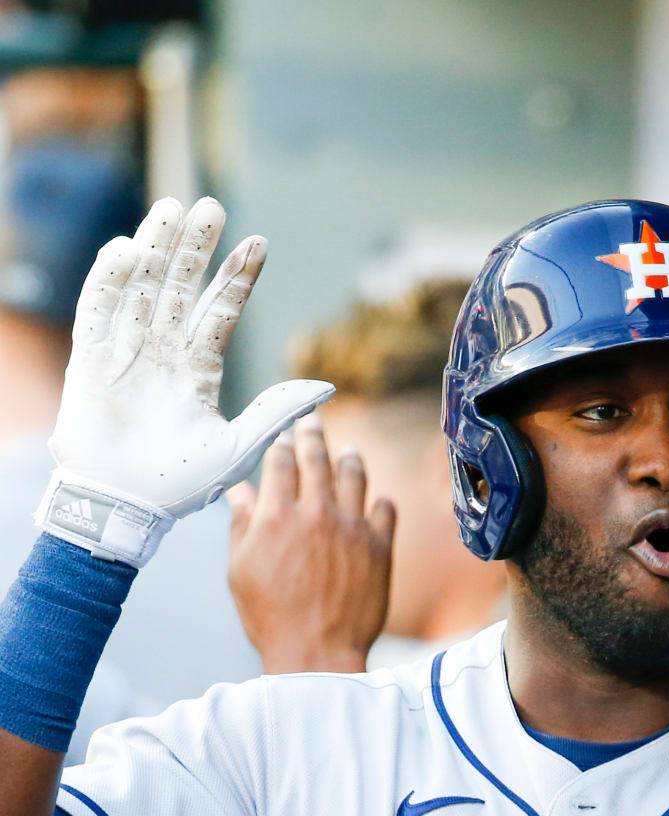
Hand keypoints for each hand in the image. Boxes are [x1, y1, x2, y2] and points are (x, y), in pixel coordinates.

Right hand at [42, 195, 332, 565]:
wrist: (127, 507)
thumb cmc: (181, 485)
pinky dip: (111, 279)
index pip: (220, 312)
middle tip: (212, 205)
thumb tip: (328, 389)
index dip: (237, 277)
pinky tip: (129, 248)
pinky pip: (98, 309)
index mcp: (197, 370)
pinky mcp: (90, 359)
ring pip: (142, 286)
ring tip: (174, 208)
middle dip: (196, 248)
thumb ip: (278, 413)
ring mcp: (125, 351)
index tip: (258, 242)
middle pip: (181, 287)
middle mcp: (163, 353)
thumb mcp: (240, 447)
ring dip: (157, 248)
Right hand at [227, 417, 395, 673]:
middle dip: (313, 434)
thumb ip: (242, 525)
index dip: (280, 443)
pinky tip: (375, 500)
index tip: (282, 433)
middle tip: (313, 420)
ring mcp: (352, 528)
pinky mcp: (380, 547)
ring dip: (350, 460)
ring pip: (355, 476)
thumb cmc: (271, 616)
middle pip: (317, 459)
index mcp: (277, 516)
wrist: (318, 652)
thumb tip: (238, 492)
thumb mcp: (241, 570)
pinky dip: (378, 501)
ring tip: (349, 452)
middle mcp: (317, 513)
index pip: (280, 462)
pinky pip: (385, 509)